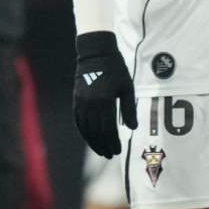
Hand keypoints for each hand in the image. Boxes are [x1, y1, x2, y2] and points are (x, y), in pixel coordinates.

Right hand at [72, 31, 135, 158]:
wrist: (95, 54)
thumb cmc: (115, 69)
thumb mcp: (127, 87)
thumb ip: (129, 109)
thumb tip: (132, 128)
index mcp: (105, 100)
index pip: (108, 128)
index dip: (113, 142)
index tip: (118, 151)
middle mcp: (91, 103)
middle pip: (96, 131)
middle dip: (104, 145)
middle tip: (110, 155)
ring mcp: (81, 102)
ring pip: (85, 128)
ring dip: (93, 141)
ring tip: (101, 151)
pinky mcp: (76, 99)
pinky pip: (78, 120)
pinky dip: (83, 131)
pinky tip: (89, 138)